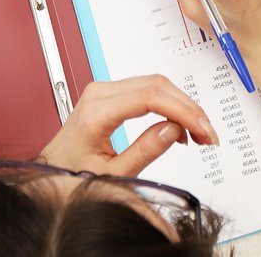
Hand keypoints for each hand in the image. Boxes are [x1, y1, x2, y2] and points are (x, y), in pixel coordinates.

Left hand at [38, 76, 217, 177]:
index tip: (203, 130)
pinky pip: (145, 90)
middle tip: (208, 134)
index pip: (150, 97)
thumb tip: (173, 131)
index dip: (183, 111)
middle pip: (155, 85)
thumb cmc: (73, 176)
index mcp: (97, 110)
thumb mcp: (112, 174)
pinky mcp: (109, 95)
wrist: (52, 172)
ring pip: (153, 84)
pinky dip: (167, 104)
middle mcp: (100, 92)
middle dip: (188, 108)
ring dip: (180, 105)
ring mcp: (104, 90)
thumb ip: (144, 152)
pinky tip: (179, 128)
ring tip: (198, 134)